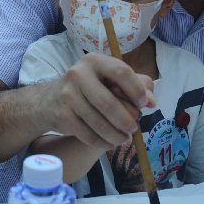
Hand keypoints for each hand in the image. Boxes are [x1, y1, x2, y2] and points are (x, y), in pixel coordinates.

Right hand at [38, 53, 154, 150]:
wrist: (52, 101)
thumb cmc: (91, 89)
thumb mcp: (112, 80)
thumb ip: (137, 85)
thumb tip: (152, 101)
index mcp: (94, 61)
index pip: (121, 72)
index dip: (136, 90)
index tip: (144, 104)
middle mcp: (78, 74)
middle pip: (109, 102)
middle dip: (126, 120)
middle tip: (134, 128)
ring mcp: (68, 95)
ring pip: (98, 123)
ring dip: (116, 135)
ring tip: (124, 139)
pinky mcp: (62, 115)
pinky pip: (87, 135)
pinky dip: (103, 143)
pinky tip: (110, 143)